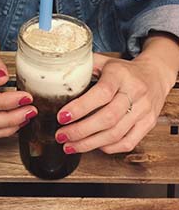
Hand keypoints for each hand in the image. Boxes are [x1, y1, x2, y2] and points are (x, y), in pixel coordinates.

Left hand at [55, 53, 173, 154]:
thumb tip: (55, 74)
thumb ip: (82, 68)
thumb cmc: (122, 70)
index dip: (80, 108)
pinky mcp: (148, 124)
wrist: (154, 75)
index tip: (62, 117)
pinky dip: (108, 148)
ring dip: (89, 143)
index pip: (101, 94)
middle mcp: (135, 92)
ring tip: (69, 146)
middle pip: (108, 118)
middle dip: (80, 131)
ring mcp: (144, 110)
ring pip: (116, 134)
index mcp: (120, 74)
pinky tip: (92, 146)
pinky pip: (128, 142)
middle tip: (61, 136)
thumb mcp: (103, 61)